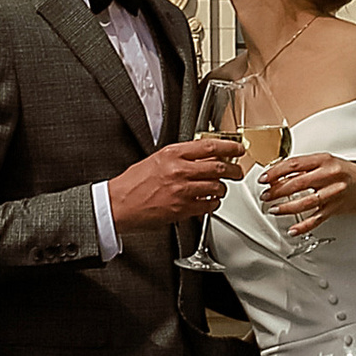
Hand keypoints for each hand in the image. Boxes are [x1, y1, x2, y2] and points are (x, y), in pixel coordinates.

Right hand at [106, 137, 243, 232]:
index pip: (209, 146)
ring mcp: (181, 191)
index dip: (229, 147)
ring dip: (222, 189)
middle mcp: (179, 170)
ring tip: (220, 188)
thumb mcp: (157, 160)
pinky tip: (209, 201)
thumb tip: (204, 157)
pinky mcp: (182, 209)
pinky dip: (213, 203)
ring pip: (216, 187)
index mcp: (172, 154)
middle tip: (237, 172)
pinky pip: (208, 205)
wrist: (118, 204)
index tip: (238, 149)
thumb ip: (181, 157)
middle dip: (233, 170)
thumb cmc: (133, 183)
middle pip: (218, 167)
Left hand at [262, 151, 355, 239]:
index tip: (264, 178)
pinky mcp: (335, 208)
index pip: (294, 164)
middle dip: (277, 191)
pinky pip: (317, 219)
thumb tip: (277, 174)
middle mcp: (329, 176)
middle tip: (265, 195)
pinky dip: (303, 226)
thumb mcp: (324, 162)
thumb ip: (303, 167)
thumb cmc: (342, 172)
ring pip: (306, 202)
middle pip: (298, 183)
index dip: (276, 171)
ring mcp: (333, 193)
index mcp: (323, 160)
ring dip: (287, 208)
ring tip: (274, 209)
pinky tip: (293, 229)